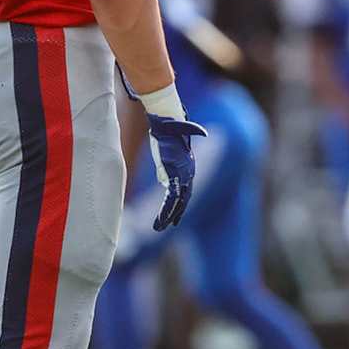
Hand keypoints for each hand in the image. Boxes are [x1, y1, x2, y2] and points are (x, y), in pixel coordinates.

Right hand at [146, 112, 208, 231]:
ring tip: (160, 227)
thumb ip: (166, 167)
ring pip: (178, 201)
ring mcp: (183, 173)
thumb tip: (164, 179)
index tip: (176, 214)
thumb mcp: (166, 151)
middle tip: (170, 225)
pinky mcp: (176, 174)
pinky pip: (172, 197)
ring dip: (169, 216)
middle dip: (177, 213)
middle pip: (184, 198)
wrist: (168, 122)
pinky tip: (161, 219)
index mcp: (187, 167)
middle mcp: (188, 172)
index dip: (181, 203)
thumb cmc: (167, 131)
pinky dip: (167, 210)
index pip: (186, 190)